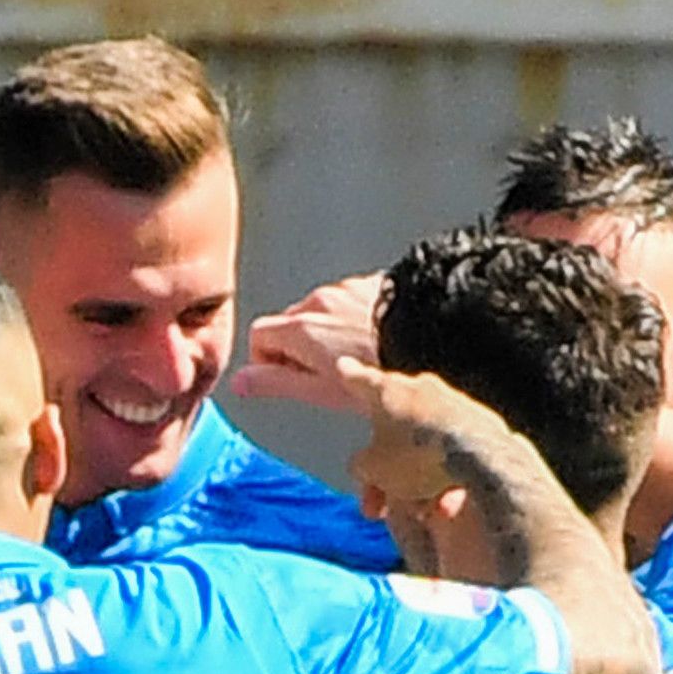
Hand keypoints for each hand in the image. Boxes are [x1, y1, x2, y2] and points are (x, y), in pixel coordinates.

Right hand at [232, 272, 384, 412]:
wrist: (431, 339)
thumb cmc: (379, 372)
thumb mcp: (320, 390)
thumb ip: (274, 383)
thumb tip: (241, 382)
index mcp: (300, 328)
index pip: (258, 334)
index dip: (267, 359)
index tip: (287, 375)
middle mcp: (318, 301)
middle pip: (289, 322)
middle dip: (299, 347)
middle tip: (325, 374)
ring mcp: (346, 289)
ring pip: (321, 311)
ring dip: (328, 332)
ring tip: (357, 357)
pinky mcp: (373, 283)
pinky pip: (350, 301)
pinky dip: (354, 318)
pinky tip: (375, 339)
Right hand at [337, 358, 516, 514]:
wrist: (478, 458)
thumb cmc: (414, 458)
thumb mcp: (372, 469)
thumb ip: (361, 465)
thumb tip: (366, 466)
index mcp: (387, 391)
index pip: (361, 380)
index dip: (349, 375)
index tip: (343, 364)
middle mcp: (421, 388)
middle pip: (394, 428)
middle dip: (384, 468)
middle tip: (376, 507)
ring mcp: (454, 402)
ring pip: (425, 444)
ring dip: (416, 477)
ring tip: (417, 511)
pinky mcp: (482, 422)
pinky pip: (454, 451)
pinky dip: (445, 475)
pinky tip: (446, 504)